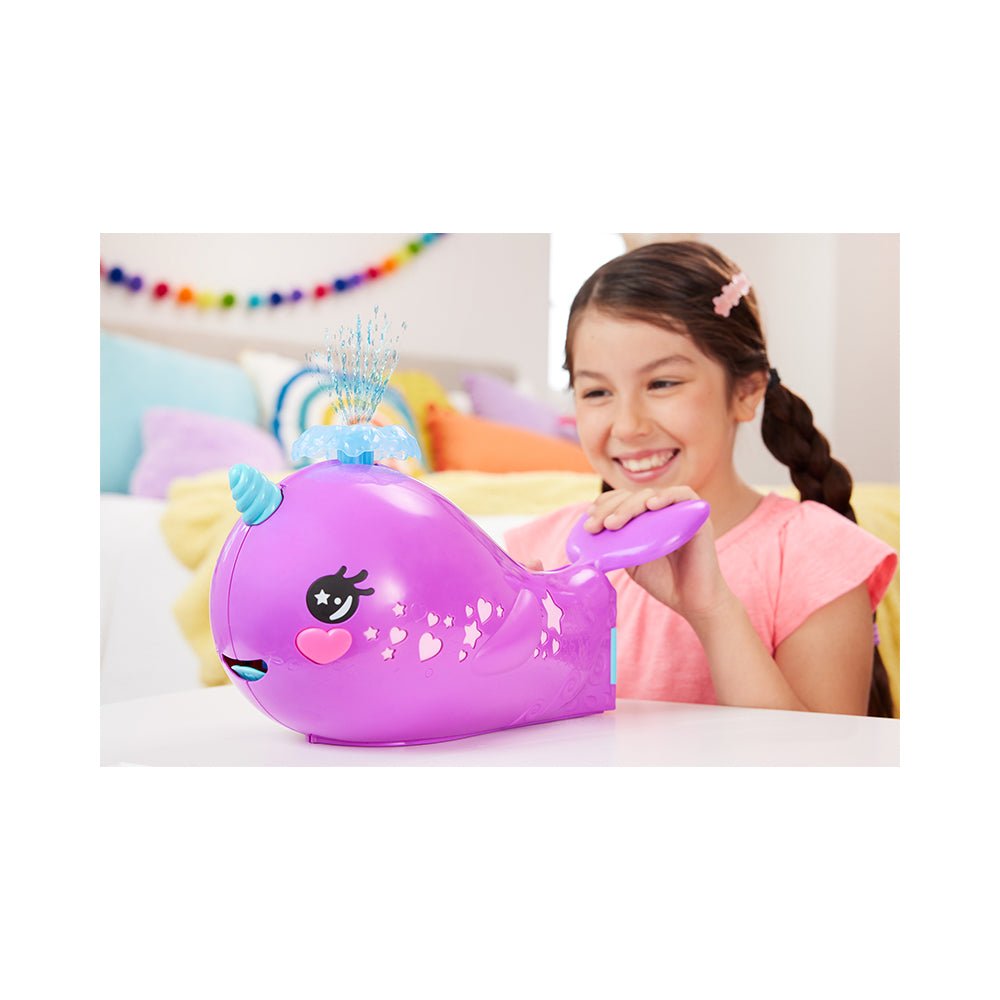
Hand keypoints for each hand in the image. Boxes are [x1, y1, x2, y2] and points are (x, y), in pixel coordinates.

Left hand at [584, 487, 733, 621]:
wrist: (691, 601)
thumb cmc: (663, 581)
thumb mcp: (631, 560)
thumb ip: (616, 545)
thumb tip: (588, 537)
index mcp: (646, 518)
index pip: (623, 499)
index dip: (605, 503)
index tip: (588, 519)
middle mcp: (662, 511)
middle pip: (633, 495)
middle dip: (610, 507)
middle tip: (596, 525)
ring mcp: (680, 511)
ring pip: (651, 495)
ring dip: (629, 505)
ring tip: (614, 523)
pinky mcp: (698, 515)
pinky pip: (684, 494)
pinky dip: (666, 496)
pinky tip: (651, 506)